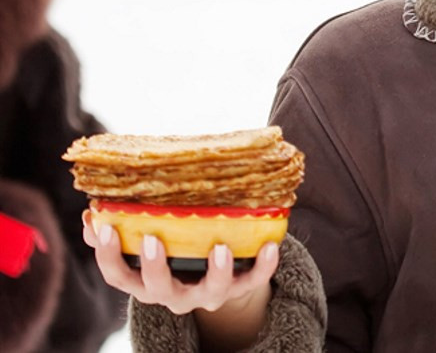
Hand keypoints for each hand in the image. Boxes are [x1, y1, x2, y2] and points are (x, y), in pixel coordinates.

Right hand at [82, 209, 277, 315]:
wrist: (216, 279)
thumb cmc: (174, 254)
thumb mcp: (147, 246)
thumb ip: (120, 233)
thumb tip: (92, 215)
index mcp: (146, 283)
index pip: (118, 276)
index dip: (108, 256)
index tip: (105, 229)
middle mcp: (174, 294)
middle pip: (159, 289)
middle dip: (154, 266)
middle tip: (152, 239)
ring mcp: (207, 294)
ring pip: (211, 291)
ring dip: (216, 271)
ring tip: (221, 247)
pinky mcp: (238, 289)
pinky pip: (253, 282)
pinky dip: (263, 266)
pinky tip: (270, 246)